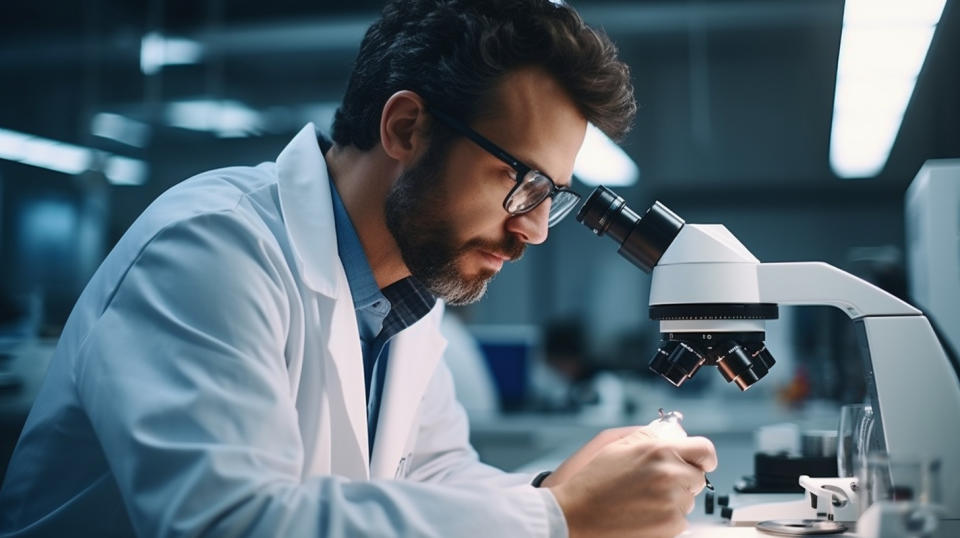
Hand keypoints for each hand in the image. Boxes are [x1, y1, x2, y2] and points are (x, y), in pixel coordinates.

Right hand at [549, 429, 716, 537]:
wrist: (578, 513)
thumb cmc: (595, 480)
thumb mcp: (619, 445)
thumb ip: (650, 437)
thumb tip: (673, 435)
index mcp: (660, 451)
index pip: (705, 450)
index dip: (705, 457)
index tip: (702, 462)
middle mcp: (670, 475)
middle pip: (698, 477)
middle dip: (683, 479)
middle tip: (658, 483)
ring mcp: (672, 502)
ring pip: (689, 500)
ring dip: (674, 499)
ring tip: (645, 498)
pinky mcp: (670, 525)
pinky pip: (681, 519)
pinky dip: (667, 517)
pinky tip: (645, 512)